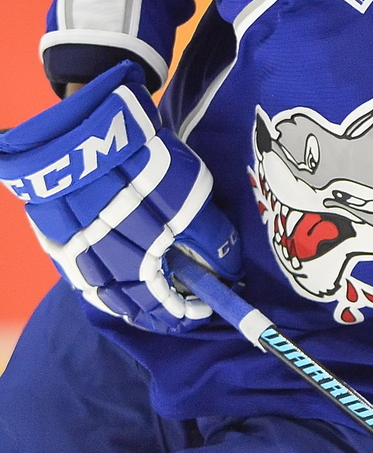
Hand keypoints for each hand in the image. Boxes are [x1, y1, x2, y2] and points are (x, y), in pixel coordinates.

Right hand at [0, 61, 240, 334]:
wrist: (86, 140)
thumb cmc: (145, 177)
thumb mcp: (192, 206)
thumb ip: (213, 243)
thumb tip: (229, 270)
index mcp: (134, 275)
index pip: (165, 312)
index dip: (189, 312)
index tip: (207, 303)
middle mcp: (99, 278)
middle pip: (135, 307)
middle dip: (164, 306)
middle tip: (186, 295)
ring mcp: (76, 261)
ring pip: (110, 293)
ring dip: (138, 293)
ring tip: (162, 281)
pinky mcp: (63, 241)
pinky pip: (90, 273)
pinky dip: (114, 276)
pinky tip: (129, 262)